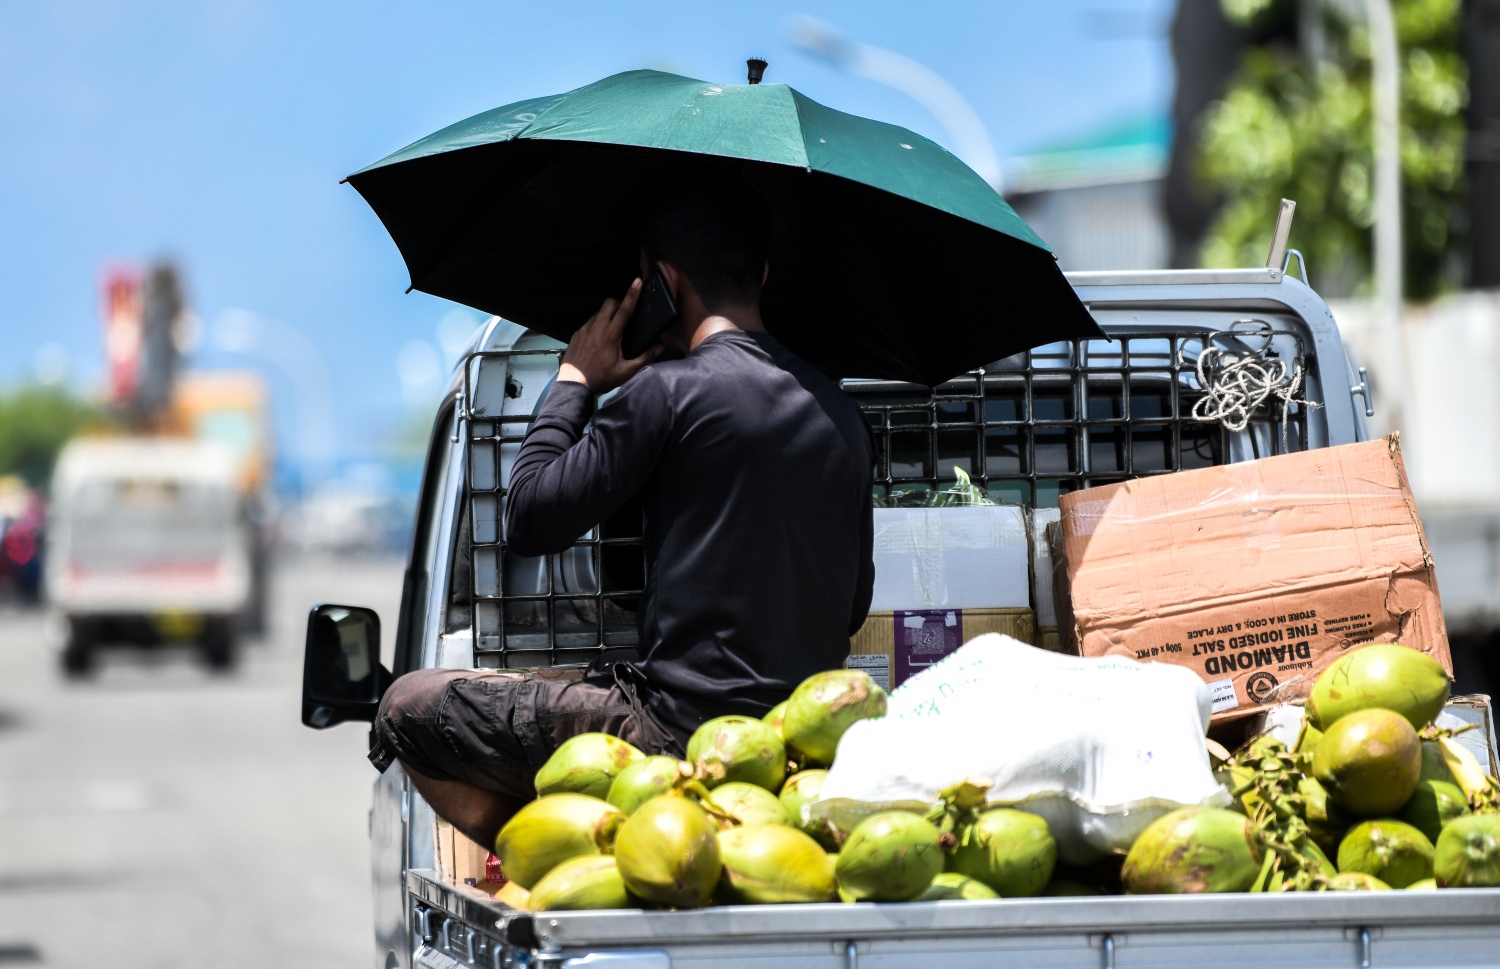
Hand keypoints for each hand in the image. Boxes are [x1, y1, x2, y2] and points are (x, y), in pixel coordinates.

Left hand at [558, 279, 661, 393]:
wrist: (574, 385)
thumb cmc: (600, 379)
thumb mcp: (626, 372)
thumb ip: (644, 358)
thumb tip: (659, 348)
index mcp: (611, 335)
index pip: (624, 309)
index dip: (632, 294)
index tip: (637, 282)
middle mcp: (596, 328)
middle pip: (609, 303)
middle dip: (619, 303)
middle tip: (624, 315)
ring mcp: (584, 330)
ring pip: (598, 313)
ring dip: (607, 315)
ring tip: (611, 331)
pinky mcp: (576, 334)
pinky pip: (588, 323)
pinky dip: (596, 326)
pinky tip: (598, 340)